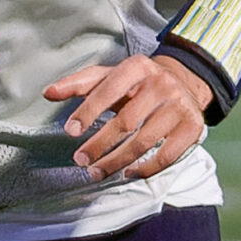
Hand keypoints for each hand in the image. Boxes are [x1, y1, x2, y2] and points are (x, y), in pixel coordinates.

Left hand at [47, 51, 212, 180]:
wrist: (184, 83)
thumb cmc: (136, 83)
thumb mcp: (109, 76)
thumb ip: (79, 84)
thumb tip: (48, 93)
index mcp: (138, 67)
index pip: (109, 90)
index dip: (88, 111)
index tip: (70, 131)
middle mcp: (162, 84)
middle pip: (126, 122)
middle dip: (100, 144)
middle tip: (80, 160)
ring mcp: (179, 106)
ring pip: (144, 142)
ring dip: (117, 162)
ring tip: (97, 172)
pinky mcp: (192, 127)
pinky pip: (168, 155)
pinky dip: (146, 168)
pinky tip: (128, 173)